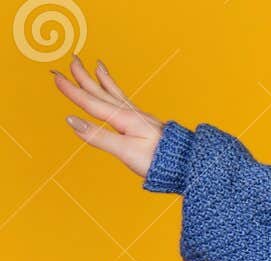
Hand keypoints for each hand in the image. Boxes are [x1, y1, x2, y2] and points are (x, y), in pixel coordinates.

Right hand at [51, 54, 164, 177]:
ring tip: (96, 66)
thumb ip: (98, 136)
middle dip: (85, 77)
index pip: (92, 102)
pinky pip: (126, 102)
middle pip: (103, 92)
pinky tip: (116, 94)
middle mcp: (131, 114)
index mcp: (124, 119)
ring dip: (102, 81)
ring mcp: (140, 118)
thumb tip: (71, 121)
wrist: (188, 165)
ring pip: (115, 95)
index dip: (72, 91)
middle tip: (73, 60)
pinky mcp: (146, 124)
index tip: (56, 77)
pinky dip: (116, 93)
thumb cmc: (159, 161)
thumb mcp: (125, 151)